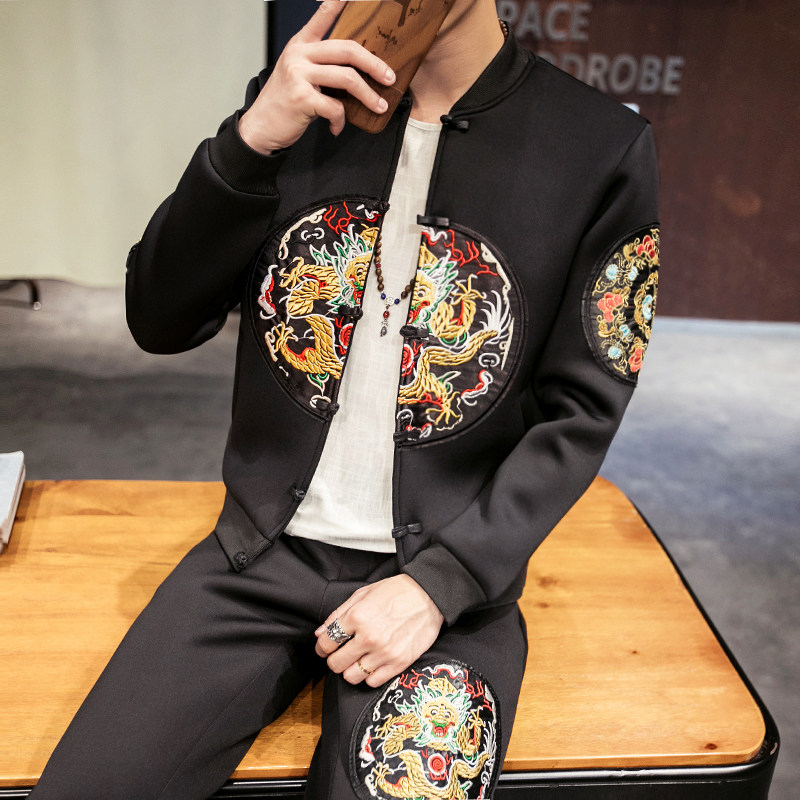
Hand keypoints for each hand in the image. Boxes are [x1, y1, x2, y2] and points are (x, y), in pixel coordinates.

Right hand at [238, 0, 395, 153]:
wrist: (261, 126)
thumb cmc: (285, 103)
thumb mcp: (298, 75)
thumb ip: (320, 67)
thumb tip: (356, 74)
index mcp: (300, 45)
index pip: (322, 17)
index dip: (336, 4)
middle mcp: (299, 54)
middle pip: (347, 50)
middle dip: (374, 65)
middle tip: (389, 78)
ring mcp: (299, 75)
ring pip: (347, 79)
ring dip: (368, 96)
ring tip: (379, 106)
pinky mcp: (302, 98)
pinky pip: (335, 107)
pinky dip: (340, 120)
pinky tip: (336, 127)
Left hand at [315, 574, 444, 687]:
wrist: (429, 595)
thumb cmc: (396, 592)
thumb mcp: (363, 594)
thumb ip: (338, 614)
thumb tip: (320, 633)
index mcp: (357, 616)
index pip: (326, 643)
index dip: (322, 646)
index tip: (326, 647)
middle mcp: (369, 637)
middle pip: (336, 664)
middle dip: (335, 659)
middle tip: (342, 653)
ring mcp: (384, 652)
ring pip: (351, 677)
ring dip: (351, 669)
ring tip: (358, 658)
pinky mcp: (399, 663)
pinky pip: (372, 682)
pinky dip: (369, 675)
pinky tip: (373, 662)